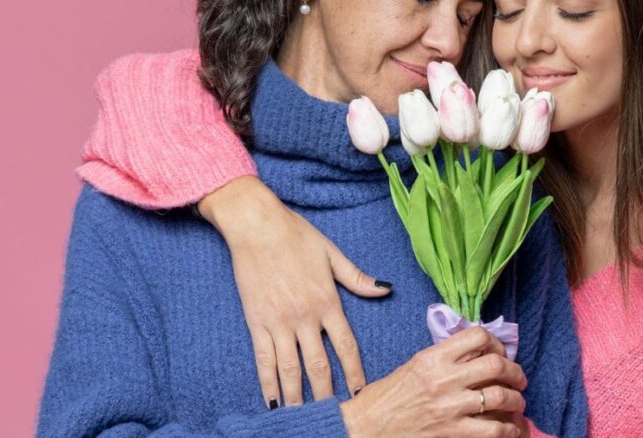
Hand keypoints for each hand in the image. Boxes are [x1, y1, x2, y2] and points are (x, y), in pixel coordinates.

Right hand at [198, 176, 391, 407]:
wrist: (256, 226)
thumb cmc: (296, 236)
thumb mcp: (333, 254)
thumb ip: (358, 278)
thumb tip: (386, 287)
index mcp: (327, 301)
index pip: (346, 346)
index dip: (354, 372)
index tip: (361, 392)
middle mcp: (304, 316)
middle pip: (318, 365)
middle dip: (327, 394)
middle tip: (334, 416)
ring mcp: (278, 321)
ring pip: (290, 368)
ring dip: (298, 396)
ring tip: (303, 417)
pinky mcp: (256, 321)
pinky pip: (263, 358)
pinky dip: (268, 382)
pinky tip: (272, 400)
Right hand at [340, 327, 527, 437]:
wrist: (365, 428)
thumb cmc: (386, 398)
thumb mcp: (414, 366)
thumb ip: (444, 358)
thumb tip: (476, 355)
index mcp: (432, 357)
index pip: (477, 336)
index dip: (497, 344)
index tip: (500, 353)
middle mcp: (444, 378)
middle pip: (496, 364)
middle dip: (515, 371)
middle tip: (518, 379)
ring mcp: (450, 407)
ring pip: (500, 396)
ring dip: (516, 400)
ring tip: (517, 403)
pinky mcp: (452, 433)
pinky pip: (493, 429)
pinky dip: (508, 429)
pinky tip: (509, 428)